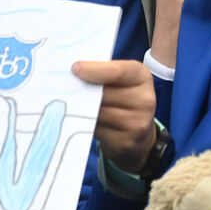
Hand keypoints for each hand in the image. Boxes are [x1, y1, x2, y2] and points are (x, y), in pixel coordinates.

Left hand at [72, 59, 156, 174]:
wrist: (138, 133)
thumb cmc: (121, 98)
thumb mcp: (120, 80)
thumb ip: (102, 74)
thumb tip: (74, 71)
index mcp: (142, 76)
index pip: (117, 72)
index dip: (93, 70)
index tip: (74, 68)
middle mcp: (145, 99)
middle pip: (104, 94)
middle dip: (83, 91)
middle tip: (65, 89)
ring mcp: (138, 122)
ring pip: (98, 113)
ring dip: (83, 110)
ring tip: (77, 106)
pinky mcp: (126, 141)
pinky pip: (98, 131)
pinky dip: (87, 126)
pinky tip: (85, 122)